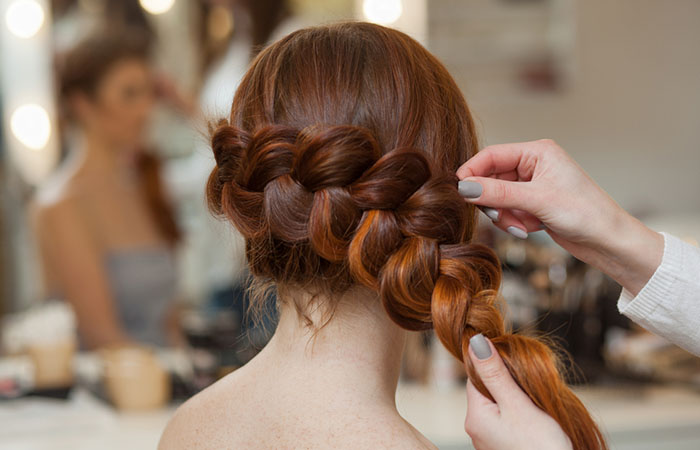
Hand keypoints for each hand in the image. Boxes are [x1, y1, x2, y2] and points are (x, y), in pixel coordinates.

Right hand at [456, 139, 662, 294]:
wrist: (609, 242)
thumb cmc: (585, 213)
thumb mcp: (537, 201)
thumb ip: (498, 193)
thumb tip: (465, 187)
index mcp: (537, 152)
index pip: (491, 155)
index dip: (473, 172)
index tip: (458, 190)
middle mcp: (534, 165)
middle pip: (491, 178)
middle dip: (493, 201)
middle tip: (498, 216)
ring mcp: (533, 186)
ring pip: (497, 198)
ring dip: (504, 215)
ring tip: (522, 226)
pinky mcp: (533, 205)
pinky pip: (508, 211)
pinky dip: (513, 222)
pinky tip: (529, 229)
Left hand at [464, 334, 571, 449]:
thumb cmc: (540, 447)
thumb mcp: (518, 405)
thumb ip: (496, 374)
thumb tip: (475, 341)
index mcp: (474, 416)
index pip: (476, 375)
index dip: (496, 364)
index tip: (518, 366)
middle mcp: (476, 428)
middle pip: (488, 389)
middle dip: (511, 383)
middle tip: (532, 390)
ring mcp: (489, 439)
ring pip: (501, 404)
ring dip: (518, 399)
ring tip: (538, 408)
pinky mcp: (504, 445)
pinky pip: (509, 420)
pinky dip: (523, 415)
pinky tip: (538, 422)